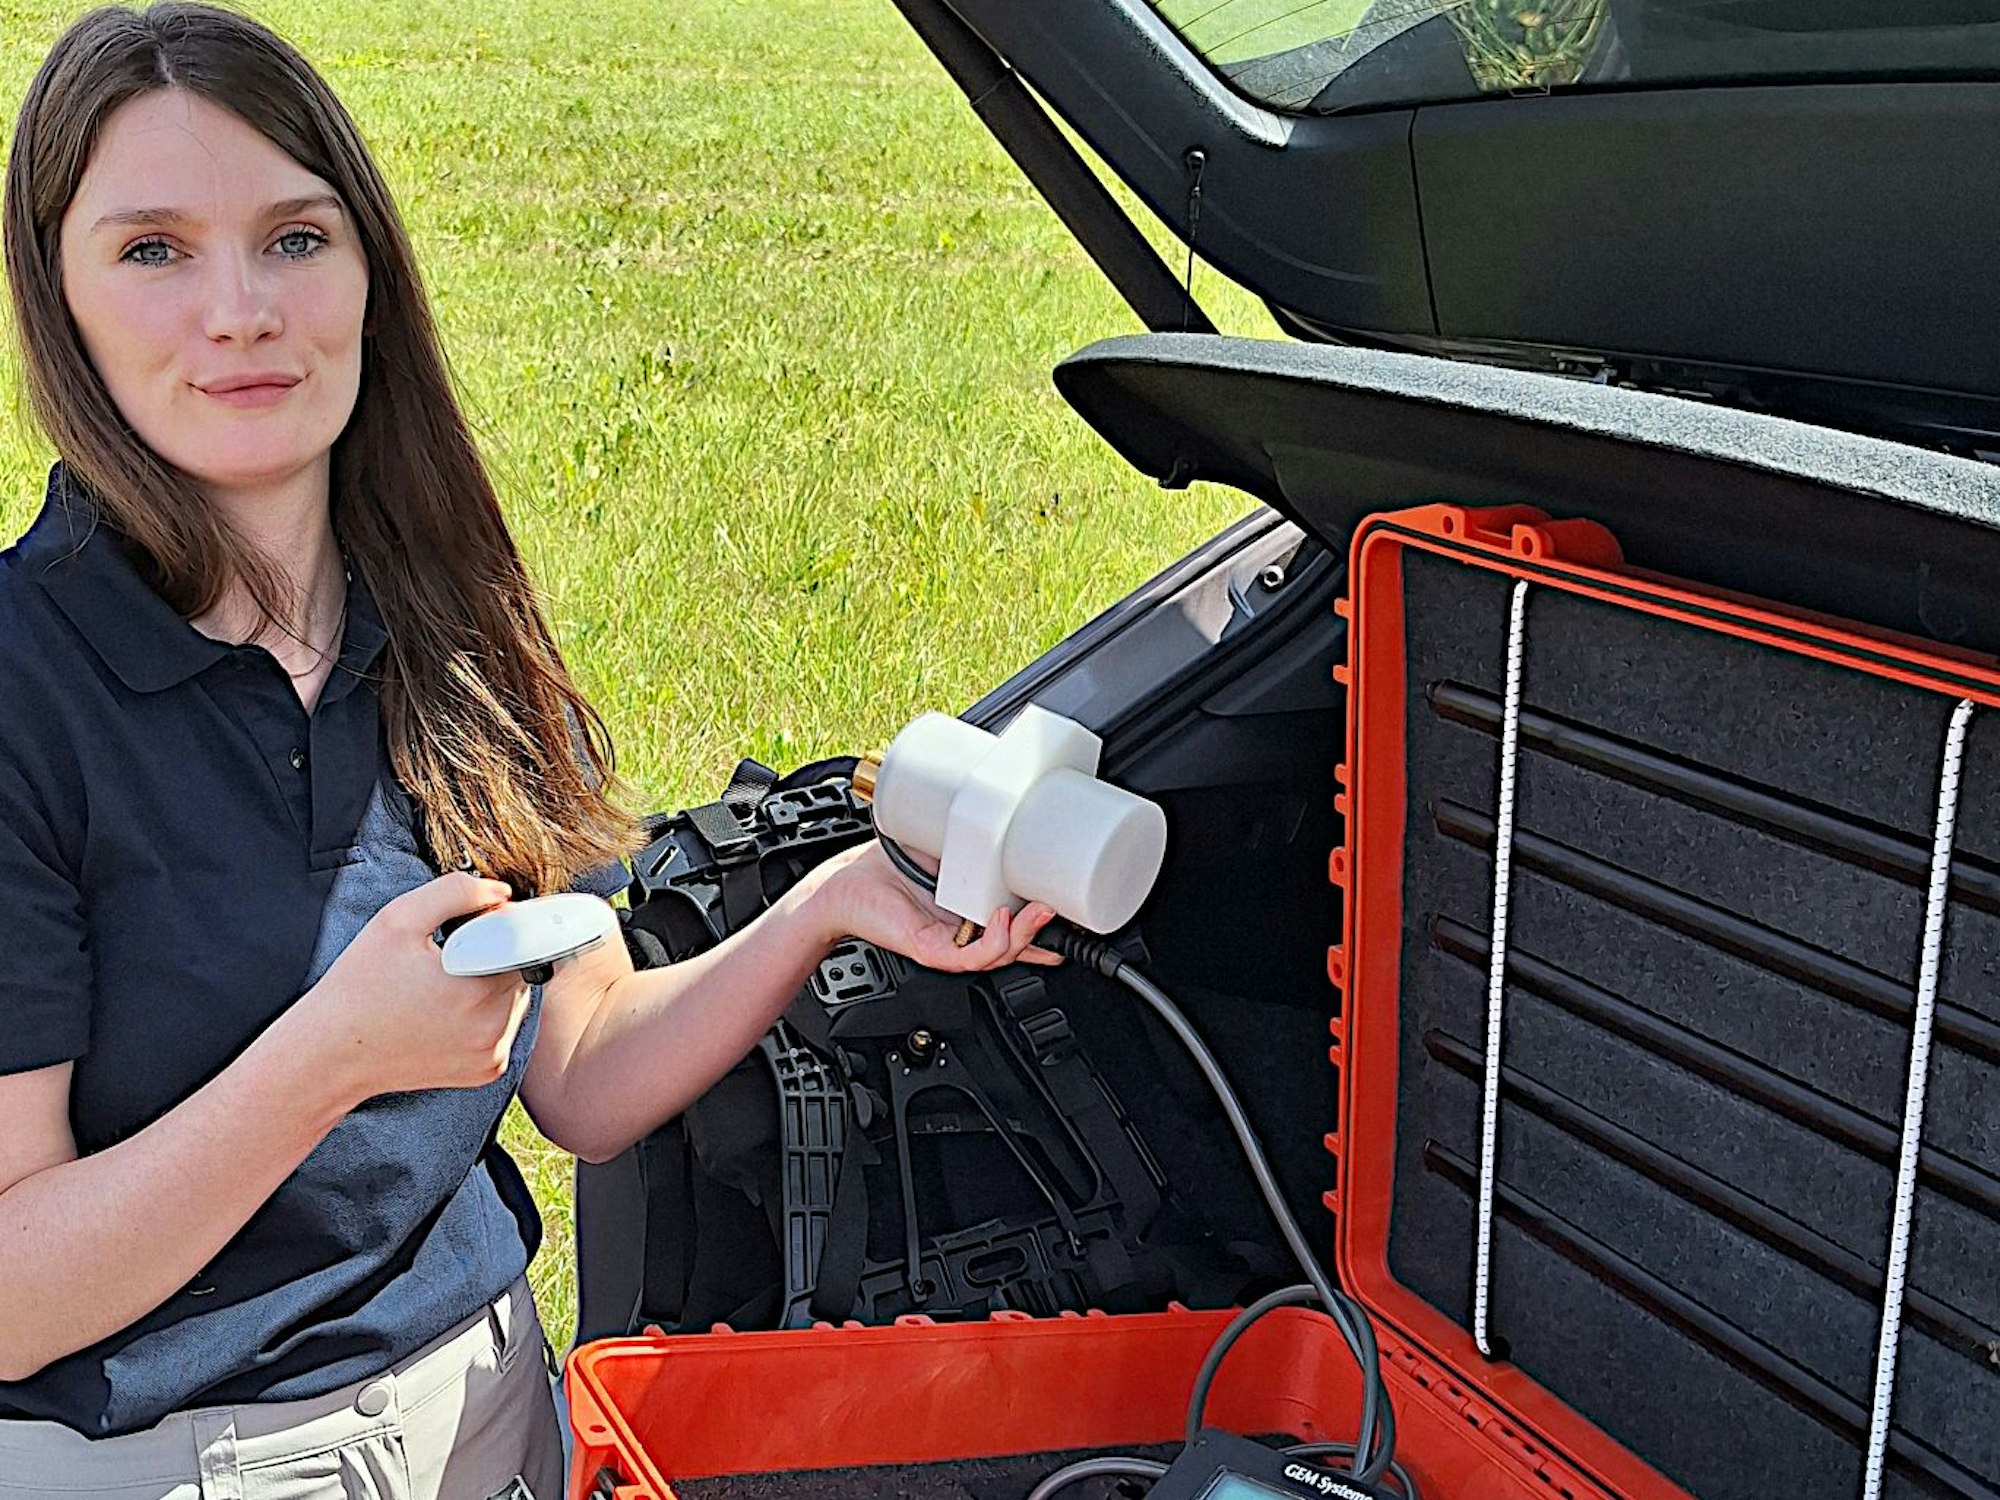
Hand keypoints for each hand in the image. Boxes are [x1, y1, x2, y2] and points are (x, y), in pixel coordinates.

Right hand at [293, 873, 533, 1106]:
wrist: (332, 1052)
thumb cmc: (359, 986)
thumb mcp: (398, 920)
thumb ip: (456, 893)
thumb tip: (501, 893)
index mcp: (477, 990)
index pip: (522, 942)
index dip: (498, 927)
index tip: (469, 929)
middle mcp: (493, 1028)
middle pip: (520, 970)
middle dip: (493, 956)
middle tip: (445, 960)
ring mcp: (492, 1054)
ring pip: (515, 999)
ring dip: (492, 985)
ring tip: (442, 987)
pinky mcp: (487, 1070)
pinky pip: (503, 1028)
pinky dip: (485, 1015)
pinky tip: (445, 1012)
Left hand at [801, 841, 1060, 971]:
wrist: (844, 883)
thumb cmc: (889, 864)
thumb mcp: (945, 844)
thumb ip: (974, 833)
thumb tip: (1007, 803)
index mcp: (974, 910)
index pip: (1019, 925)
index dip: (1049, 924)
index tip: (1077, 911)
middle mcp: (965, 932)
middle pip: (1018, 942)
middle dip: (1046, 930)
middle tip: (1063, 906)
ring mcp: (950, 943)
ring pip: (999, 953)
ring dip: (1025, 935)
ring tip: (1038, 911)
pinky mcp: (930, 948)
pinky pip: (968, 956)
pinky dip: (991, 942)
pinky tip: (1000, 921)